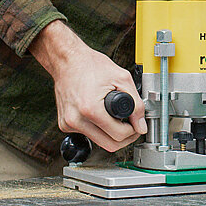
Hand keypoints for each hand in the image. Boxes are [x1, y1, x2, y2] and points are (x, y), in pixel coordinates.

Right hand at [29, 20, 146, 152]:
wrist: (67, 60)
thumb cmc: (91, 65)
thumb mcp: (122, 78)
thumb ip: (136, 104)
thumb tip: (141, 125)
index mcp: (90, 109)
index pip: (119, 136)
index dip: (133, 131)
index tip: (136, 124)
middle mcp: (76, 120)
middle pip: (109, 145)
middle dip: (125, 137)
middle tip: (131, 125)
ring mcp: (68, 124)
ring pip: (99, 142)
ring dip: (111, 134)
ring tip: (116, 118)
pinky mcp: (65, 125)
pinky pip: (88, 135)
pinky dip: (98, 129)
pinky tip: (101, 115)